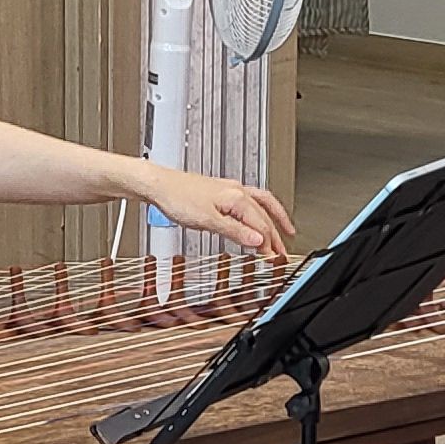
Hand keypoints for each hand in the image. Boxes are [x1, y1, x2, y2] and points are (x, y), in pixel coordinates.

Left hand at [144, 168, 294, 256]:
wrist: (159, 185)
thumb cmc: (177, 198)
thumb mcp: (207, 221)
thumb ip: (234, 232)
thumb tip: (256, 241)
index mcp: (237, 198)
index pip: (261, 225)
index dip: (269, 244)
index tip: (274, 259)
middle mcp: (237, 191)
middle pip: (264, 215)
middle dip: (275, 236)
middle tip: (282, 253)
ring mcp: (230, 189)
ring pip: (262, 204)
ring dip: (274, 219)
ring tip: (285, 231)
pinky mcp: (222, 191)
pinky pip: (251, 200)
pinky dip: (260, 210)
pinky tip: (257, 217)